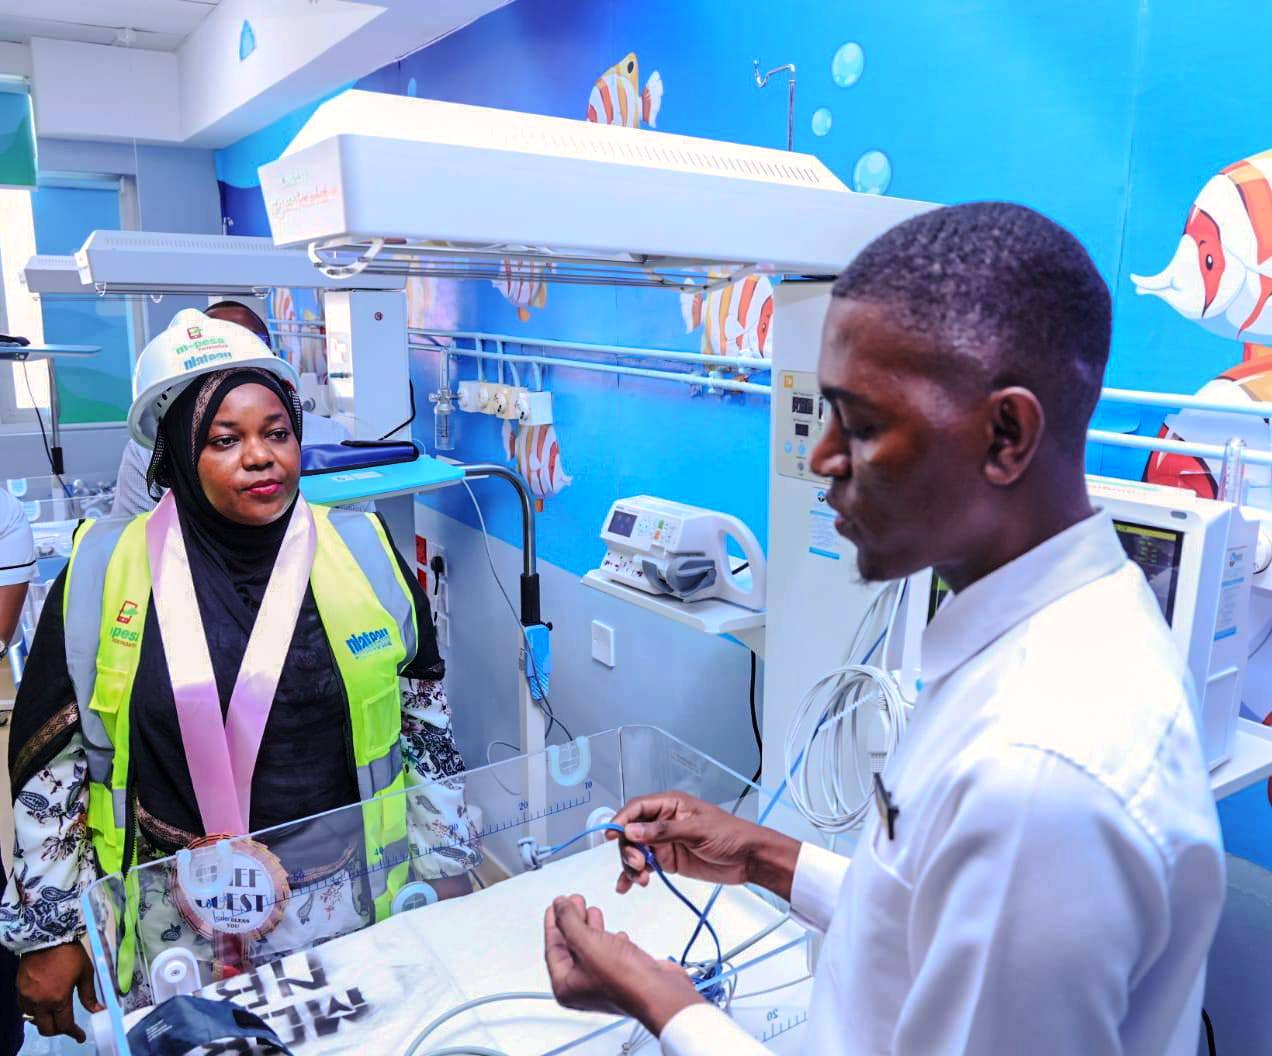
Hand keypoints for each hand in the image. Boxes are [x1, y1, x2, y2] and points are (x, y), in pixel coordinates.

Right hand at [17, 941, 101, 1041]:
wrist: (46, 937)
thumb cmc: (70, 953)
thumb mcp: (85, 972)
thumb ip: (89, 994)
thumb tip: (98, 1010)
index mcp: (58, 999)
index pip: (65, 1025)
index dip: (74, 1033)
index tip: (81, 1036)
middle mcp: (40, 1003)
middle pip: (47, 1029)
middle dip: (59, 1030)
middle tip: (69, 1026)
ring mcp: (27, 998)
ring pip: (34, 1021)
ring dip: (46, 1022)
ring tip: (56, 1015)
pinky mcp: (19, 991)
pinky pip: (25, 1010)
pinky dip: (34, 1013)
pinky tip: (43, 1006)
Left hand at [544, 895, 703, 1034]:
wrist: (658, 991)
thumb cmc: (623, 978)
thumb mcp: (586, 941)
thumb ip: (569, 920)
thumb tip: (560, 905)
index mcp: (566, 986)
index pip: (553, 948)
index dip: (553, 923)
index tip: (555, 905)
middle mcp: (582, 987)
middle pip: (571, 946)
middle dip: (573, 920)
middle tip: (573, 901)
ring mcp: (603, 982)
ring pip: (591, 948)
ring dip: (591, 927)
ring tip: (591, 909)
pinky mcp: (622, 976)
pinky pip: (609, 954)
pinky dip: (610, 940)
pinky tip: (617, 934)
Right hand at [610, 791, 800, 899]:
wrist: (749, 859)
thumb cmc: (729, 835)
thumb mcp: (697, 830)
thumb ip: (663, 831)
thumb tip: (631, 831)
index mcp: (670, 805)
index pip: (637, 808)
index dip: (621, 820)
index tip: (611, 836)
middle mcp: (662, 822)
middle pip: (631, 832)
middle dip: (629, 849)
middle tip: (639, 865)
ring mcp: (664, 843)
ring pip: (635, 851)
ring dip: (631, 866)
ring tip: (641, 880)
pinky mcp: (667, 861)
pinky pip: (644, 867)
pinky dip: (633, 876)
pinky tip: (626, 887)